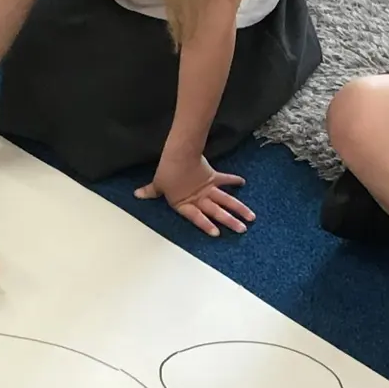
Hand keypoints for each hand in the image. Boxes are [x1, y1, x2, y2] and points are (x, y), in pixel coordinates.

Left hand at [136, 151, 253, 236]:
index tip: (217, 233)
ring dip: (239, 208)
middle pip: (217, 212)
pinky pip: (225, 180)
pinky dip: (233, 180)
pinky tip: (243, 182)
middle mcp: (199, 199)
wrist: (179, 154)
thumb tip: (137, 194)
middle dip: (230, 221)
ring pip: (226, 200)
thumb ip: (151, 191)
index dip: (206, 225)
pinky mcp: (213, 177)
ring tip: (251, 217)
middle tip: (242, 230)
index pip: (197, 217)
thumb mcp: (158, 183)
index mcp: (186, 203)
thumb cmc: (167, 170)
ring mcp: (208, 189)